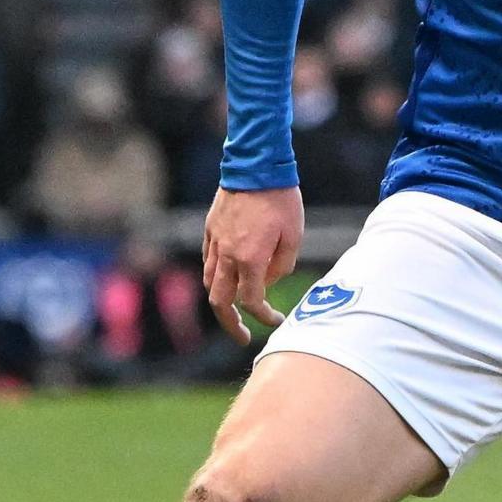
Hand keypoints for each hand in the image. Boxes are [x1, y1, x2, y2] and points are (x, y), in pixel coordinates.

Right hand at [202, 185, 303, 345]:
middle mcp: (227, 255)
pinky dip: (216, 276)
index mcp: (249, 259)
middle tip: (242, 336)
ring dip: (221, 301)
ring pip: (210, 283)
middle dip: (230, 325)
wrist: (256, 165)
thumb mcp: (293, 235)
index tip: (276, 321)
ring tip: (234, 310)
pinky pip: (209, 261)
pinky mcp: (210, 229)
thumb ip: (281, 266)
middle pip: (219, 302)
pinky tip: (229, 277)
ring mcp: (215, 242)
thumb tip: (267, 282)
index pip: (251, 302)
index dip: (263, 317)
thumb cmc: (281, 199)